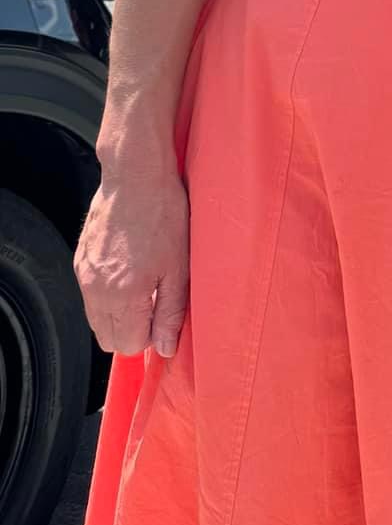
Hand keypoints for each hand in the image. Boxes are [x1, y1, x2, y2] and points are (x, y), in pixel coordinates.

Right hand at [75, 165, 189, 357]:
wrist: (136, 176)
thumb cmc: (164, 215)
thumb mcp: (179, 266)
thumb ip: (171, 312)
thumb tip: (166, 348)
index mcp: (124, 295)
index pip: (130, 346)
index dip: (151, 336)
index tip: (165, 316)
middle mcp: (97, 291)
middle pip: (109, 339)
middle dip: (133, 331)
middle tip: (156, 303)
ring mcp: (84, 276)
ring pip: (97, 320)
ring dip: (119, 316)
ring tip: (144, 286)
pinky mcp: (80, 261)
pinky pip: (90, 297)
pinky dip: (107, 296)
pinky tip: (129, 272)